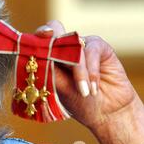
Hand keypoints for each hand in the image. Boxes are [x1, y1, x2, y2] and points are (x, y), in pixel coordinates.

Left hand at [35, 20, 143, 143]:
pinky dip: (91, 71)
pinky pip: (91, 50)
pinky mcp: (99, 47)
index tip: (38, 39)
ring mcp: (81, 44)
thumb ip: (49, 68)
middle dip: (52, 39)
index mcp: (48, 54)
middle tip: (51, 44)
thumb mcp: (58, 87)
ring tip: (83, 91)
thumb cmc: (78, 101)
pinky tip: (92, 88)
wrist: (106, 113)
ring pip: (74, 45)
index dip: (36, 36)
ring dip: (78, 70)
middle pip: (54, 30)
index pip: (38, 38)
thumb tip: (37, 55)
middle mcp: (63, 46)